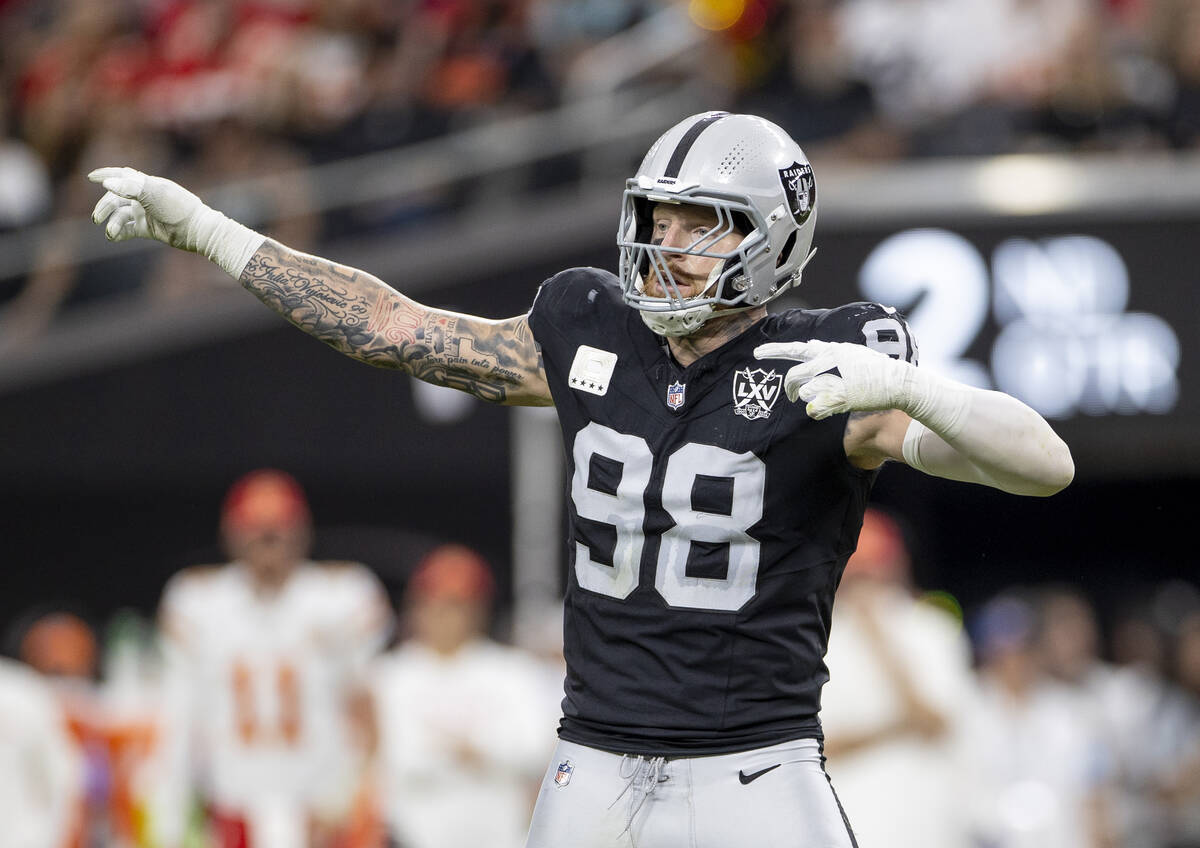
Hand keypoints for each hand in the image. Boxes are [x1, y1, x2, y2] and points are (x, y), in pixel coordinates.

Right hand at [88, 167, 206, 249]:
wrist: (195, 229)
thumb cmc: (177, 207)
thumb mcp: (154, 193)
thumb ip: (130, 187)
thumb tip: (107, 184)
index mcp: (146, 184)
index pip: (122, 175)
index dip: (106, 175)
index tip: (91, 177)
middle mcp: (144, 197)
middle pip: (116, 198)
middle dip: (104, 207)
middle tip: (96, 218)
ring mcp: (145, 213)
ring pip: (120, 215)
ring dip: (112, 222)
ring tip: (110, 231)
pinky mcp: (148, 228)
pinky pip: (128, 229)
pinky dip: (119, 232)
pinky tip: (112, 236)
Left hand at [754, 340, 910, 418]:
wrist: (898, 383)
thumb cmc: (876, 370)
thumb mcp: (851, 353)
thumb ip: (829, 351)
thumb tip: (811, 346)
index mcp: (831, 351)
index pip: (796, 349)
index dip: (774, 350)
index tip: (757, 353)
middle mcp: (829, 362)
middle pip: (795, 376)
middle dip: (790, 388)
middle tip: (791, 396)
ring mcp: (835, 379)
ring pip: (805, 392)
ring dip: (810, 398)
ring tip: (823, 399)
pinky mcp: (841, 397)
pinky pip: (816, 409)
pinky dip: (818, 412)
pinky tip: (827, 410)